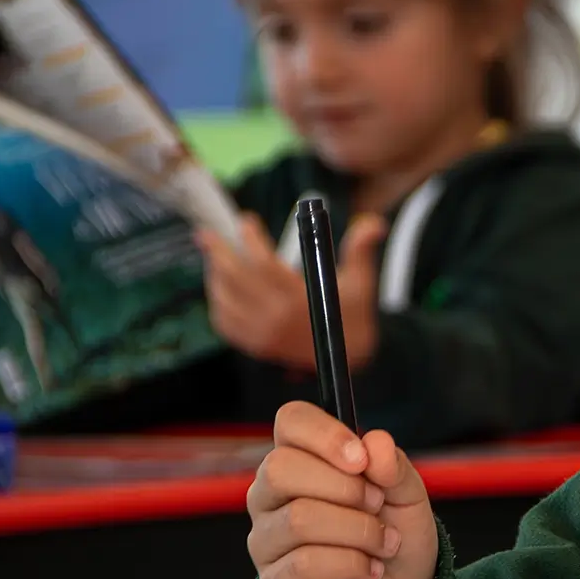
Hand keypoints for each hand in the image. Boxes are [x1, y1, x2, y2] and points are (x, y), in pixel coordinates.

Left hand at [200, 211, 384, 368]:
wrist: (349, 356)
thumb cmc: (353, 313)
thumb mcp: (361, 281)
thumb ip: (361, 249)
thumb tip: (372, 223)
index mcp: (300, 300)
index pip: (264, 264)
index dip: (250, 240)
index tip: (247, 221)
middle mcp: (276, 318)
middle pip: (235, 279)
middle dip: (218, 252)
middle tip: (207, 233)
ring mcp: (262, 334)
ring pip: (224, 299)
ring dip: (214, 274)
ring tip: (213, 255)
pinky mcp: (255, 346)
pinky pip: (223, 322)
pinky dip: (217, 301)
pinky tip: (218, 286)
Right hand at [247, 401, 439, 578]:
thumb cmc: (396, 539)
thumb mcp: (409, 498)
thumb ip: (394, 467)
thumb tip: (374, 444)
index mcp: (301, 462)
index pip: (290, 422)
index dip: (325, 434)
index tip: (362, 459)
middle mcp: (270, 497)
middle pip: (281, 468)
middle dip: (345, 488)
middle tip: (378, 507)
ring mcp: (266, 542)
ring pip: (299, 518)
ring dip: (358, 531)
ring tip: (384, 544)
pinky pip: (306, 563)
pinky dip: (352, 564)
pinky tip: (370, 572)